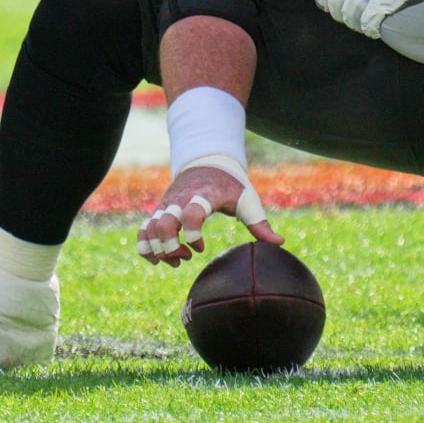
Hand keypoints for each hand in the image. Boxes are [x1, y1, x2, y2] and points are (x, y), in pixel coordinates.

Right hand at [135, 158, 281, 266]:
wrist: (207, 162)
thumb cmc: (230, 184)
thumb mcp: (247, 199)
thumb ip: (260, 223)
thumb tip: (279, 244)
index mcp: (204, 195)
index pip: (191, 213)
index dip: (193, 234)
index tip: (202, 248)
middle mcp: (181, 199)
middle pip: (163, 223)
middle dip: (170, 246)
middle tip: (186, 257)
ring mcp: (167, 205)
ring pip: (149, 228)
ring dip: (158, 250)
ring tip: (177, 260)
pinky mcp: (160, 210)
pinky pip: (143, 229)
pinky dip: (145, 246)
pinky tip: (159, 259)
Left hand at [313, 0, 423, 37]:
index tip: (325, 4)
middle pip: (335, 1)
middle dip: (338, 12)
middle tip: (345, 17)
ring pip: (349, 14)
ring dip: (353, 23)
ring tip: (361, 25)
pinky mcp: (385, 1)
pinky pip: (368, 21)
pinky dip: (369, 28)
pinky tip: (373, 30)